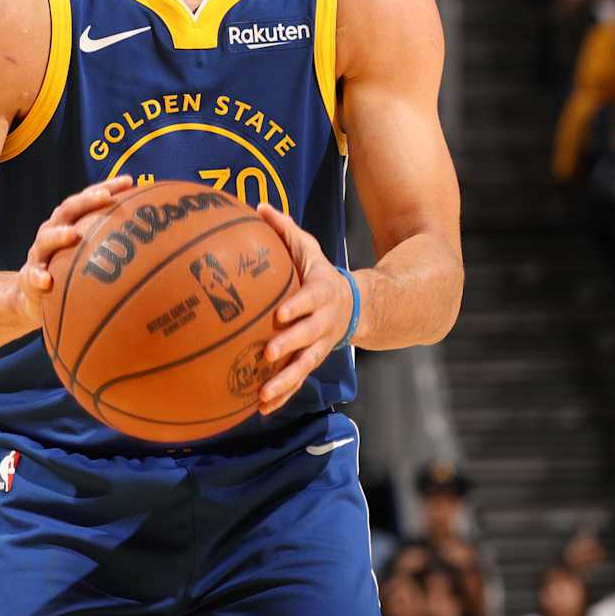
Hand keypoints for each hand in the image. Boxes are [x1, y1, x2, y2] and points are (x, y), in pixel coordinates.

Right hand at [18, 176, 136, 324]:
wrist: (33, 293)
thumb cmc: (70, 268)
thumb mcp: (89, 253)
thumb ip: (113, 244)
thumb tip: (158, 241)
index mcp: (69, 222)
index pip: (88, 198)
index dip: (108, 187)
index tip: (130, 181)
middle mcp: (53, 231)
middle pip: (67, 210)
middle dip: (86, 201)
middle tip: (105, 197)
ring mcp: (40, 254)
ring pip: (46, 239)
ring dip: (59, 235)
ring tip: (72, 234)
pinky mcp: (30, 277)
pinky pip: (32, 276)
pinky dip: (38, 277)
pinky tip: (47, 281)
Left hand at [254, 204, 354, 415]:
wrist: (356, 306)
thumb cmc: (320, 273)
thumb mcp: (308, 249)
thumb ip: (285, 230)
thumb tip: (258, 206)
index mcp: (320, 293)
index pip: (309, 299)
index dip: (297, 306)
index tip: (280, 314)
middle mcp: (322, 322)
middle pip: (307, 337)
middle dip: (290, 346)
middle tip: (268, 354)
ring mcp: (319, 345)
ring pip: (304, 366)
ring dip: (285, 382)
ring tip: (262, 395)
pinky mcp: (312, 361)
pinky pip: (298, 381)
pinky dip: (282, 395)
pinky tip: (260, 409)